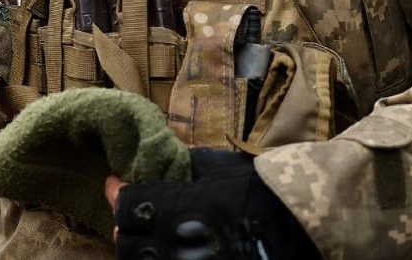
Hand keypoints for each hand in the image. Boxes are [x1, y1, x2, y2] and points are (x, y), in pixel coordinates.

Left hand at [106, 150, 319, 259]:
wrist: (295, 225)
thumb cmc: (260, 190)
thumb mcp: (221, 168)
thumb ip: (187, 166)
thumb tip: (164, 161)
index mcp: (174, 207)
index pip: (126, 204)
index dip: (118, 193)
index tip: (116, 183)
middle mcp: (170, 242)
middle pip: (124, 239)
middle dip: (126, 224)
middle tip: (132, 212)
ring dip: (139, 247)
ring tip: (148, 236)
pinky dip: (161, 258)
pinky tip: (170, 250)